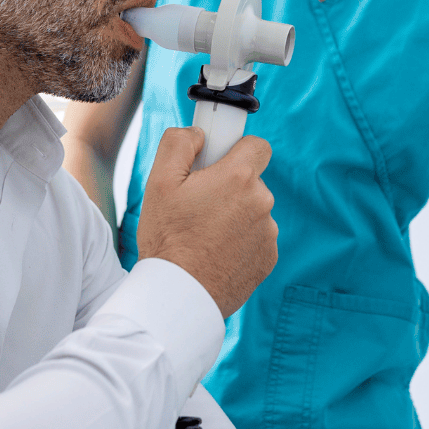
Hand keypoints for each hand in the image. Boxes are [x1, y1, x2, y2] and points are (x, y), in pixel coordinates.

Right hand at [134, 127, 276, 316]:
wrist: (179, 294)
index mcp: (239, 177)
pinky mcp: (269, 259)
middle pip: (251, 181)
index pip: (258, 145)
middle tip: (199, 206)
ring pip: (253, 211)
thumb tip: (199, 134)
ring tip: (203, 236)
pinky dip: (240, 242)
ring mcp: (268, 233)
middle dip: (229, 188)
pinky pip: (256, 239)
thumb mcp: (159, 182)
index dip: (238, 149)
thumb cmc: (167, 238)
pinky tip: (215, 254)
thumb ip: (179, 144)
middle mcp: (262, 202)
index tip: (220, 162)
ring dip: (235, 216)